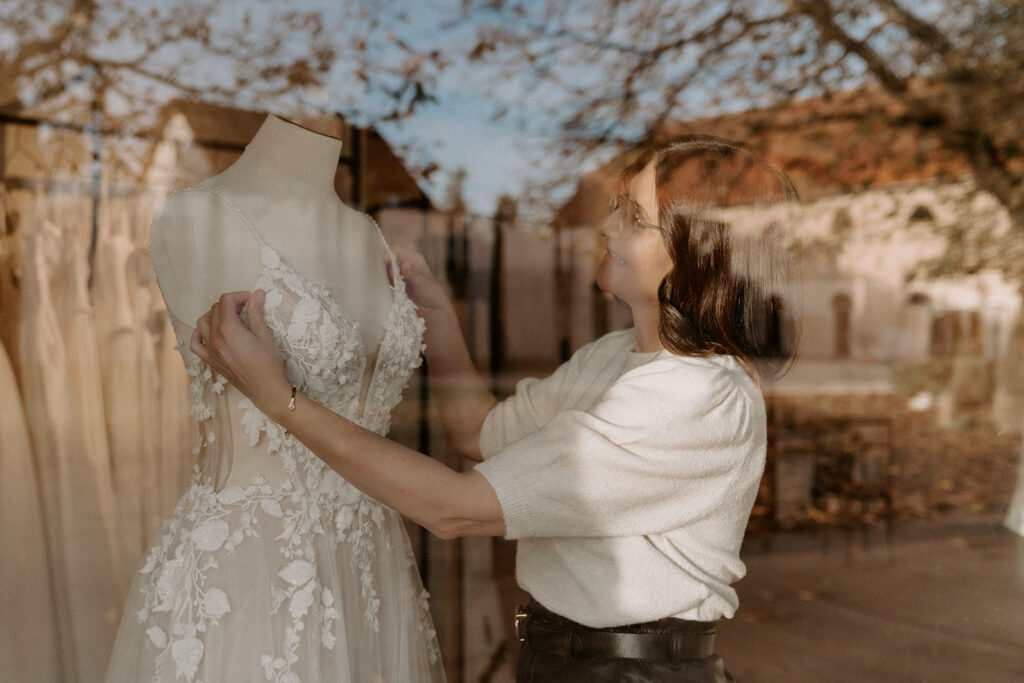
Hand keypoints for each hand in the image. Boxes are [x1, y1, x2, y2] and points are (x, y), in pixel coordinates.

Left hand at [190, 290, 290, 417]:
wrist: (266, 390)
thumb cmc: (269, 364)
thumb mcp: (264, 335)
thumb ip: (256, 312)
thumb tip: (257, 294)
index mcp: (228, 330)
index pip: (226, 301)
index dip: (240, 296)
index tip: (252, 300)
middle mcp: (215, 338)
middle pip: (215, 309)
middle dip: (230, 304)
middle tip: (246, 308)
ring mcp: (210, 351)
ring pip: (202, 323)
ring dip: (215, 316)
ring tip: (231, 319)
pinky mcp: (211, 361)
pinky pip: (196, 343)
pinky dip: (200, 334)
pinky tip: (211, 333)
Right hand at [387, 247, 451, 314]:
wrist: (433, 310)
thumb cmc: (432, 294)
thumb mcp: (423, 283)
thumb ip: (412, 274)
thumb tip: (404, 264)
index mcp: (414, 258)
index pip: (397, 251)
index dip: (389, 254)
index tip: (385, 261)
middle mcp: (406, 264)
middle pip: (390, 260)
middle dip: (387, 266)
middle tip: (392, 276)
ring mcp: (401, 274)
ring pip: (388, 270)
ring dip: (388, 276)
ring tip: (395, 284)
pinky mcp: (397, 285)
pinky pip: (388, 280)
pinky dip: (387, 283)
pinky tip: (392, 288)